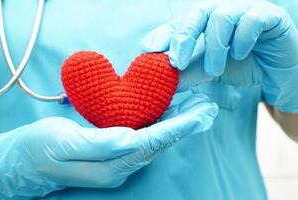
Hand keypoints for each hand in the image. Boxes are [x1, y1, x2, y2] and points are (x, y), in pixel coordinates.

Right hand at [0, 94, 217, 198]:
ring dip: (177, 124)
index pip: (150, 144)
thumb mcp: (63, 143)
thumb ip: (98, 143)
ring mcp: (119, 160)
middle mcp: (119, 166)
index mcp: (109, 166)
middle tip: (207, 109)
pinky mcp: (115, 152)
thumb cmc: (41, 148)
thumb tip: (130, 137)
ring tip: (197, 108)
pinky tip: (171, 112)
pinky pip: (145, 137)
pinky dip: (162, 124)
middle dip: (185, 126)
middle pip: (159, 144)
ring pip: (155, 140)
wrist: (27, 160)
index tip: (198, 116)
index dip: (176, 129)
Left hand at [142, 0, 297, 112]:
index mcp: (208, 20)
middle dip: (184, 37)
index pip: (181, 22)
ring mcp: (248, 9)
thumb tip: (162, 80)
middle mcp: (225, 9)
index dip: (164, 33)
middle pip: (198, 11)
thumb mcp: (208, 70)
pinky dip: (242, 39)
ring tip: (213, 69)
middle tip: (176, 63)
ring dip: (214, 47)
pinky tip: (240, 55)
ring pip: (223, 16)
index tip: (149, 49)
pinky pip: (252, 19)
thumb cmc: (241, 67)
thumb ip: (187, 72)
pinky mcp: (270, 16)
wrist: (276, 76)